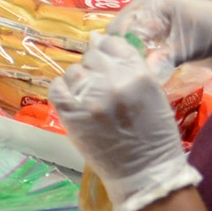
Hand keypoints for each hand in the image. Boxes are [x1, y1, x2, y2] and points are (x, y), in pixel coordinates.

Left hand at [48, 35, 200, 210]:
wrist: (145, 172)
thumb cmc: (155, 134)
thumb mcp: (152, 93)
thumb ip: (128, 66)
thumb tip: (96, 38)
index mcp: (137, 74)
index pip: (112, 43)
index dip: (109, 51)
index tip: (109, 63)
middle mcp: (112, 81)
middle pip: (92, 56)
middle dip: (95, 67)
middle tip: (101, 87)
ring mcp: (89, 98)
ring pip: (74, 71)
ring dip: (80, 81)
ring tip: (90, 98)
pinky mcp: (71, 114)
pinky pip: (56, 88)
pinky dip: (63, 90)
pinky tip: (73, 100)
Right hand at [106, 0, 211, 69]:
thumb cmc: (210, 33)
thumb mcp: (187, 47)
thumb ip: (164, 60)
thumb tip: (143, 74)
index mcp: (150, 2)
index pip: (122, 27)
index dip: (121, 49)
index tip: (123, 71)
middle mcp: (142, 4)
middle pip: (117, 30)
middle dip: (120, 51)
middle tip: (125, 73)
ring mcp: (144, 13)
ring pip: (122, 35)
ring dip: (125, 52)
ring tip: (130, 71)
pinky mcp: (149, 25)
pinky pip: (131, 37)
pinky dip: (133, 51)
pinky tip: (138, 65)